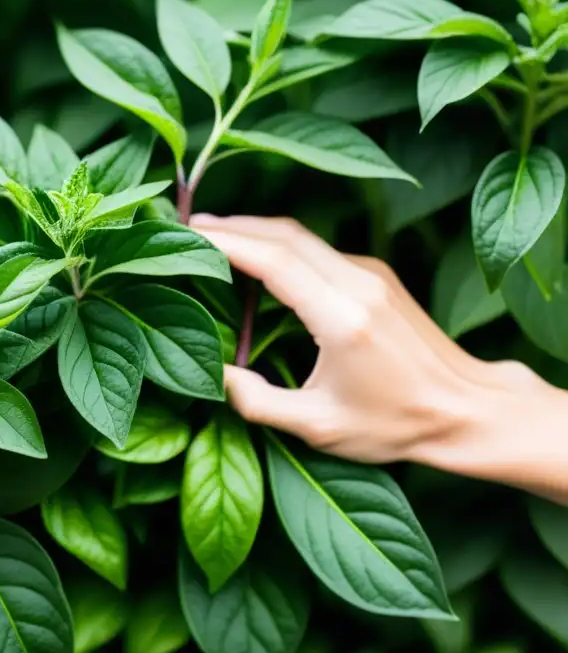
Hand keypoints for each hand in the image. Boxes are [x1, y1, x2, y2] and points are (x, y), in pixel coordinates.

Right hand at [191, 214, 567, 499]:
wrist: (468, 411)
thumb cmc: (396, 425)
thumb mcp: (318, 426)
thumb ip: (256, 402)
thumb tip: (211, 375)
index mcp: (343, 317)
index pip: (273, 260)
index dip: (224, 242)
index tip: (184, 236)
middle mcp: (359, 283)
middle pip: (283, 234)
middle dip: (231, 226)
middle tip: (184, 229)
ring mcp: (371, 274)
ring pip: (300, 236)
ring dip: (254, 231)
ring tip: (209, 237)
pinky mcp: (376, 275)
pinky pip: (317, 248)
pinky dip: (278, 244)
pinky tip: (255, 257)